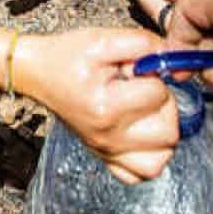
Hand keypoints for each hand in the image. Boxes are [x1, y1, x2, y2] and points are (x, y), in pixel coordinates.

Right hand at [16, 29, 178, 182]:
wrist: (38, 73)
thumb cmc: (68, 55)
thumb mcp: (103, 39)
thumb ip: (142, 43)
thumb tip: (173, 55)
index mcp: (107, 106)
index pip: (159, 94)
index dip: (155, 75)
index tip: (136, 68)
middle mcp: (107, 136)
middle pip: (168, 133)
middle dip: (166, 106)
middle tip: (147, 90)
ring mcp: (105, 151)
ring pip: (160, 160)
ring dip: (163, 136)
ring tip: (149, 114)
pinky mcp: (103, 157)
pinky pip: (139, 174)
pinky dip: (149, 158)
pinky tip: (143, 136)